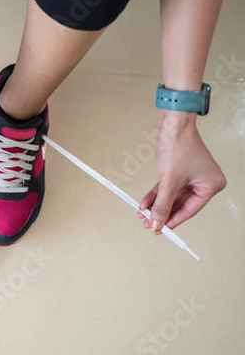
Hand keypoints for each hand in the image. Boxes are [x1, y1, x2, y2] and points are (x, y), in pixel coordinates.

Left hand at [138, 111, 226, 233]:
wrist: (172, 124)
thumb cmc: (179, 146)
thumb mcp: (169, 182)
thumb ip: (162, 205)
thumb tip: (157, 223)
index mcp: (211, 185)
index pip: (190, 209)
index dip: (173, 220)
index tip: (160, 229)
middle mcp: (204, 181)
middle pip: (180, 203)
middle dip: (162, 213)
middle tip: (148, 223)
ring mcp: (191, 175)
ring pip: (171, 196)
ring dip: (156, 205)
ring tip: (143, 215)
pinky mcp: (179, 170)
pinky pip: (167, 187)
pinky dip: (155, 194)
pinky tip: (144, 203)